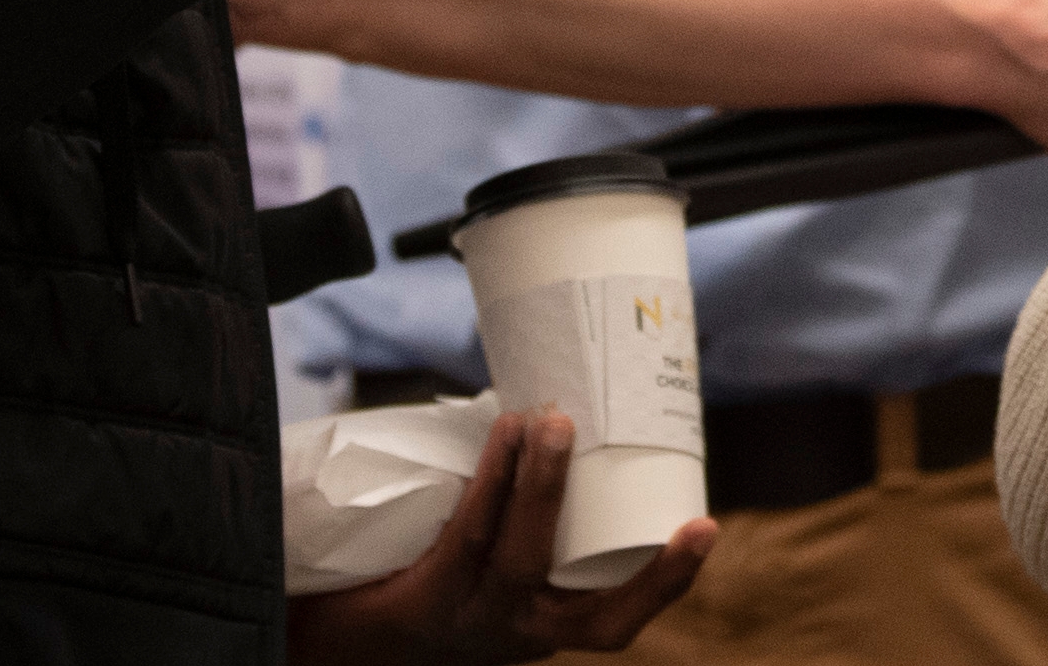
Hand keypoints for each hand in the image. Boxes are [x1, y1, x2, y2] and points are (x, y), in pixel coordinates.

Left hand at [285, 410, 712, 664]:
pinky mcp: (424, 603)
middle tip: (600, 442)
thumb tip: (561, 408)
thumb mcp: (491, 566)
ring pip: (516, 554)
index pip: (616, 621)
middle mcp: (516, 636)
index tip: (705, 525)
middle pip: (580, 600)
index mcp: (546, 629)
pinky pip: (466, 537)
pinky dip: (489, 481)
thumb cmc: (431, 583)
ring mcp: (470, 624)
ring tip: (547, 419)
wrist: (342, 638)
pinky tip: (500, 434)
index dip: (665, 580)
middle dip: (606, 524)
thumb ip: (523, 515)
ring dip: (535, 481)